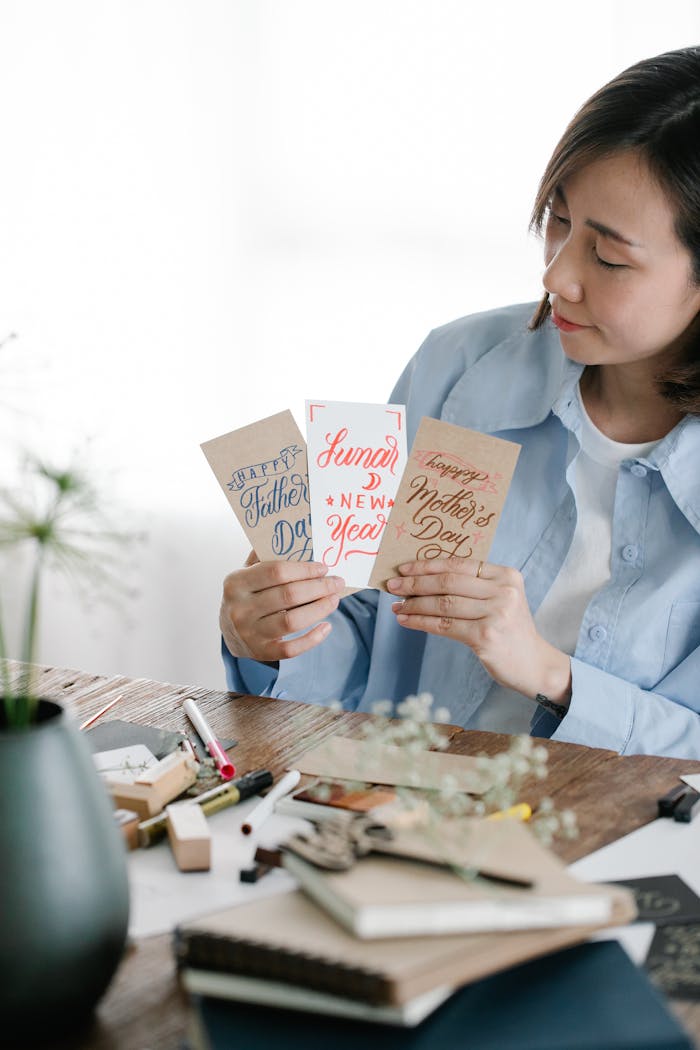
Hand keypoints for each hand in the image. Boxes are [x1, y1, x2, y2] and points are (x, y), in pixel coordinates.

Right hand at [220, 551, 345, 662]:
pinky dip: (312, 638)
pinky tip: (326, 627)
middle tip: (337, 582)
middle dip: (319, 587)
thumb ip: (266, 556)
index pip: (276, 571)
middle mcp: (240, 608)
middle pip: (288, 596)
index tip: (324, 567)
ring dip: (319, 609)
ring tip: (334, 600)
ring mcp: (249, 633)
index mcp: (236, 582)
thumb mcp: (248, 573)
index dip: (304, 569)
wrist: (229, 631)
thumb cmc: (247, 594)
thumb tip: (300, 542)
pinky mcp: (261, 652)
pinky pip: (291, 649)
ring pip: (292, 622)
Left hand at [387, 558, 570, 703]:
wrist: (534, 664)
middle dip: (415, 583)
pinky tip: (406, 621)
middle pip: (448, 582)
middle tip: (392, 585)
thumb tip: (425, 578)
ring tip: (396, 606)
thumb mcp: (500, 600)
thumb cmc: (510, 631)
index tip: (404, 568)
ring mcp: (496, 613)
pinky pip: (444, 625)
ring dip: (414, 604)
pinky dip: (420, 622)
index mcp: (506, 575)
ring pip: (443, 604)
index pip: (459, 564)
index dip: (427, 565)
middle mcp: (503, 591)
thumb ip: (473, 586)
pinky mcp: (486, 636)